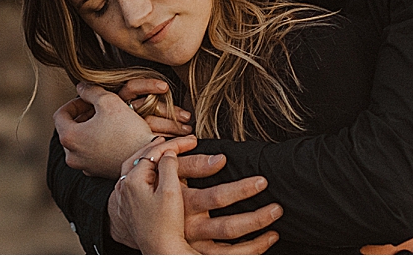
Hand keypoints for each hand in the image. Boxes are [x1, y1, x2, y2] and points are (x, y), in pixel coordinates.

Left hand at [54, 82, 196, 178]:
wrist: (146, 159)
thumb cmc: (126, 130)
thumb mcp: (108, 101)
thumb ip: (90, 90)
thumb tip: (81, 87)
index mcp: (69, 137)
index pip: (60, 114)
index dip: (74, 102)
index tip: (88, 98)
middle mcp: (72, 155)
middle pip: (68, 128)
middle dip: (81, 114)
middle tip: (96, 106)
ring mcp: (84, 166)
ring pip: (79, 141)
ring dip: (88, 127)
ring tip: (104, 118)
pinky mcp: (96, 172)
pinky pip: (89, 152)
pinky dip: (95, 141)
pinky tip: (110, 133)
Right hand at [108, 151, 281, 253]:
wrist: (136, 214)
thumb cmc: (158, 185)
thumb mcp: (168, 170)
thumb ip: (192, 162)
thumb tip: (221, 158)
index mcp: (182, 200)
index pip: (215, 195)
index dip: (237, 188)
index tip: (257, 177)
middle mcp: (189, 224)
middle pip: (227, 225)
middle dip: (254, 214)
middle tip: (274, 201)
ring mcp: (194, 241)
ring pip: (230, 243)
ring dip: (257, 231)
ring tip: (276, 219)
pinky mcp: (197, 252)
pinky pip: (228, 257)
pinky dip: (252, 250)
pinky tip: (268, 240)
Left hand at [113, 150, 194, 253]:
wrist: (161, 253)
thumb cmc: (166, 227)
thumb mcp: (171, 192)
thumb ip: (169, 166)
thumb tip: (168, 152)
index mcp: (132, 180)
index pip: (153, 152)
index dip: (173, 144)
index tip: (190, 141)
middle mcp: (124, 186)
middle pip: (141, 156)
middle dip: (160, 147)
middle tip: (177, 141)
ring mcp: (124, 196)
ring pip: (136, 166)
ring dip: (151, 157)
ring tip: (165, 149)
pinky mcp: (128, 205)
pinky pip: (136, 178)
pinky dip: (147, 169)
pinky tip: (155, 169)